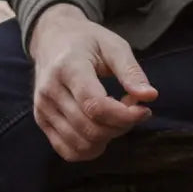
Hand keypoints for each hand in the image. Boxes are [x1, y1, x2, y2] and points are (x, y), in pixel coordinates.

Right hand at [29, 4, 157, 162]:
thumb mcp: (113, 46)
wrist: (51, 40)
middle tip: (131, 111)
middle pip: (90, 129)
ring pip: (82, 144)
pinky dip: (91, 149)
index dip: (124, 116)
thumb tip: (150, 97)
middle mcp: (50, 91)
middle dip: (120, 127)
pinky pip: (69, 151)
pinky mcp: (42, 121)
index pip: (95, 106)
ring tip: (115, 118)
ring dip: (107, 138)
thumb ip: (132, 72)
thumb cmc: (87, 42)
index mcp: (67, 68)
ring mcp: (43, 109)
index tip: (143, 110)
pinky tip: (100, 131)